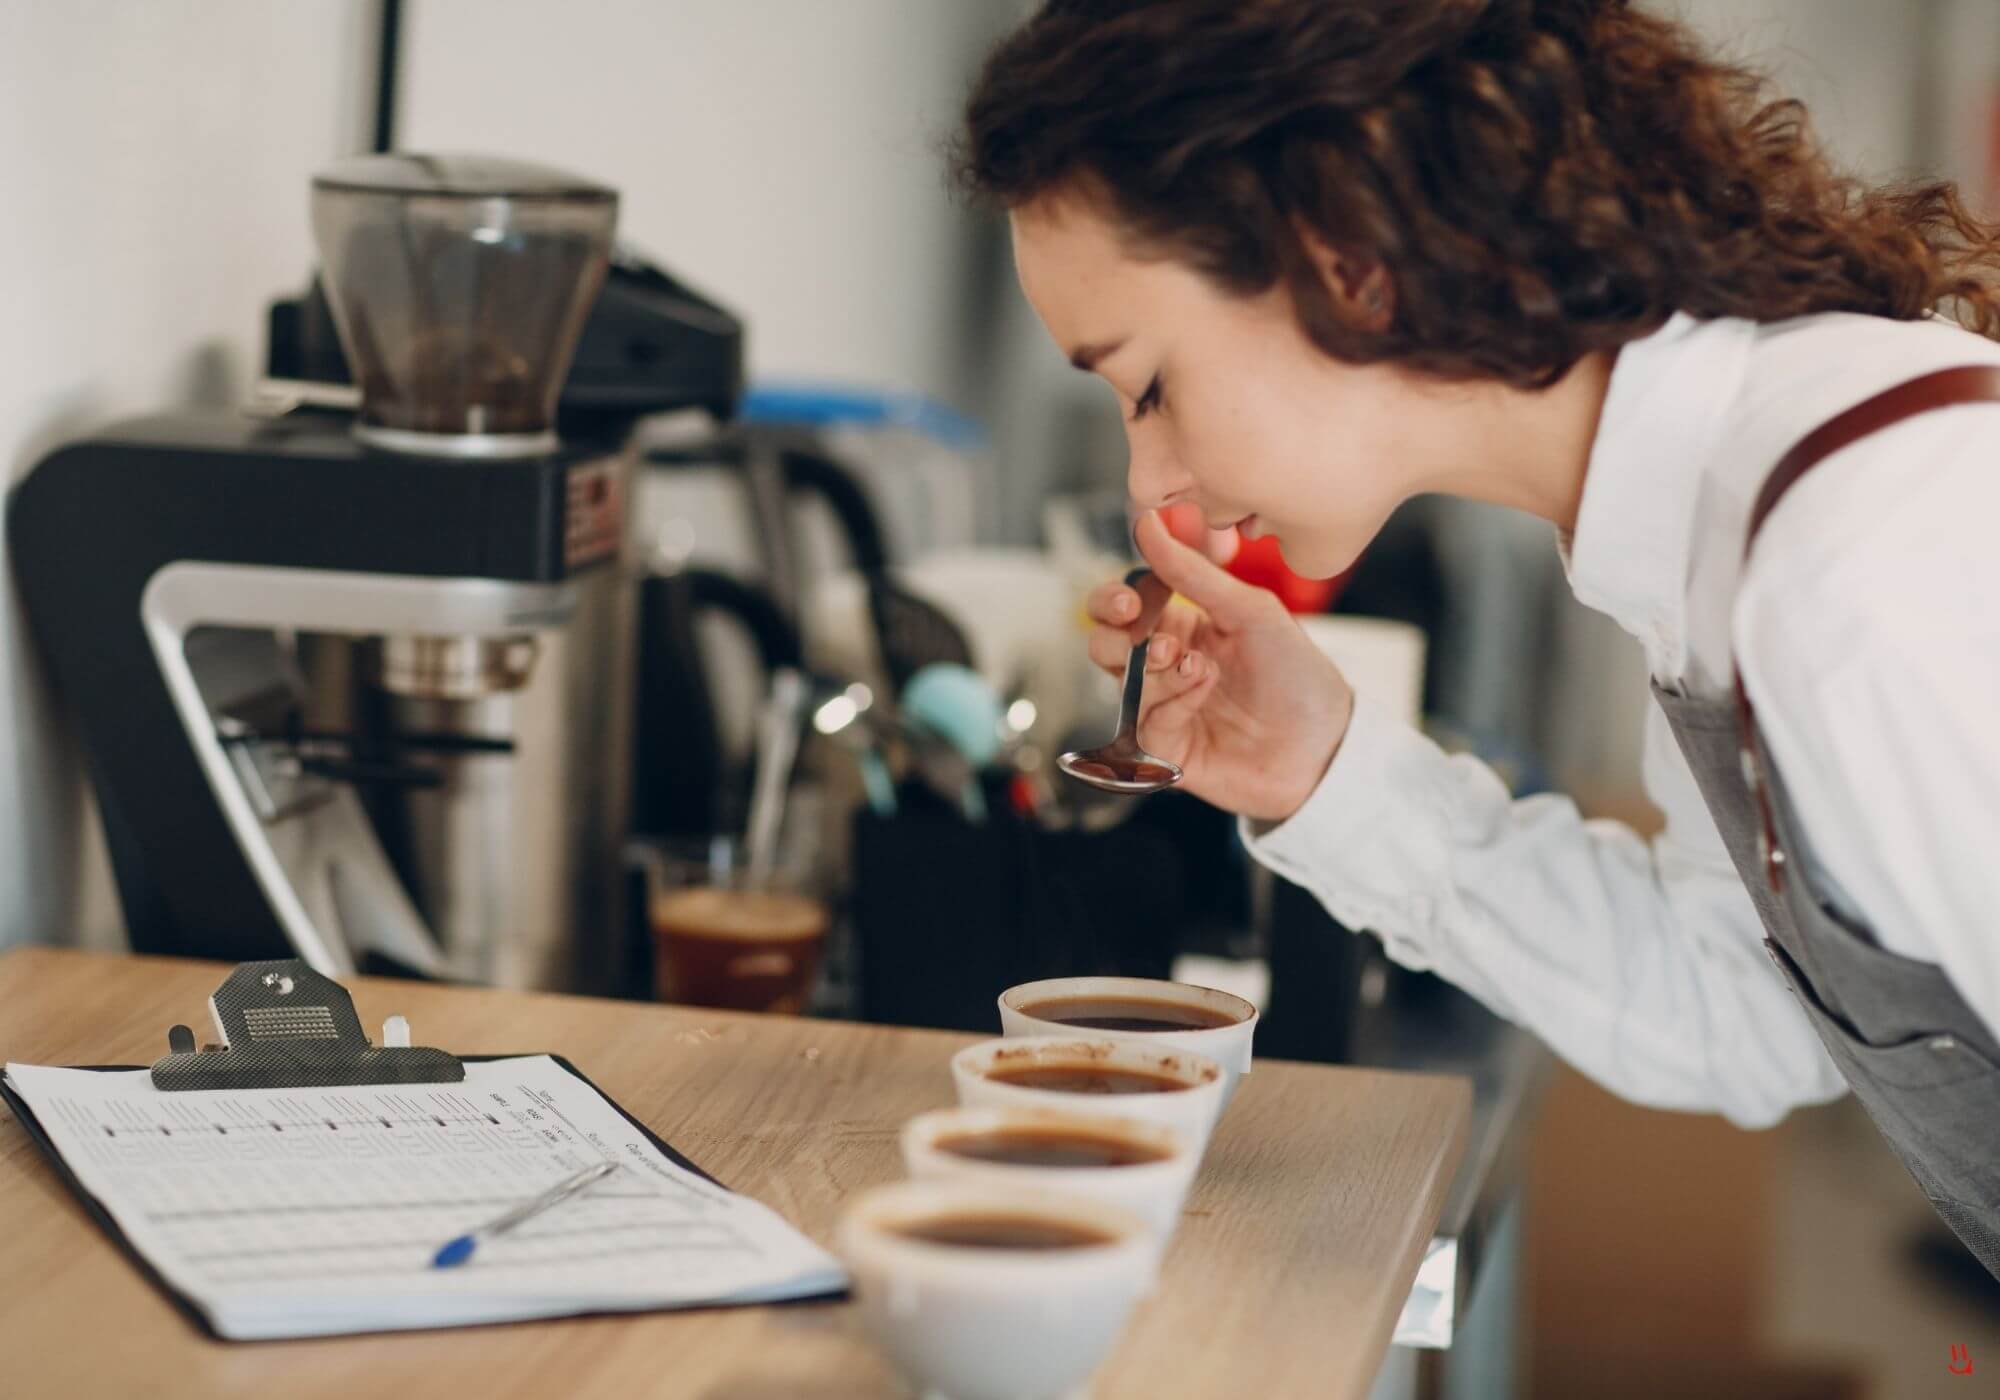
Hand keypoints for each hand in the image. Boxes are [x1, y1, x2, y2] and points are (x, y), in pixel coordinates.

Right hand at [1085, 511, 1354, 822]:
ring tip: (1198, 667)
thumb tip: (1147, 525)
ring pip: (1122, 683)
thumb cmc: (1295, 673)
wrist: (1323, 742)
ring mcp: (1163, 708)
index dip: (1113, 601)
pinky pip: (1145, 721)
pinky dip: (1172, 702)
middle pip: (1106, 645)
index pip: (1123, 606)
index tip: (1129, 602)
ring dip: (1156, 671)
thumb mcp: (1248, 609)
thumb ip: (1191, 572)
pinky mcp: (1165, 748)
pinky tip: (1204, 695)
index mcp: (1183, 625)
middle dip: (1116, 638)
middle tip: (1151, 639)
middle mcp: (1167, 666)